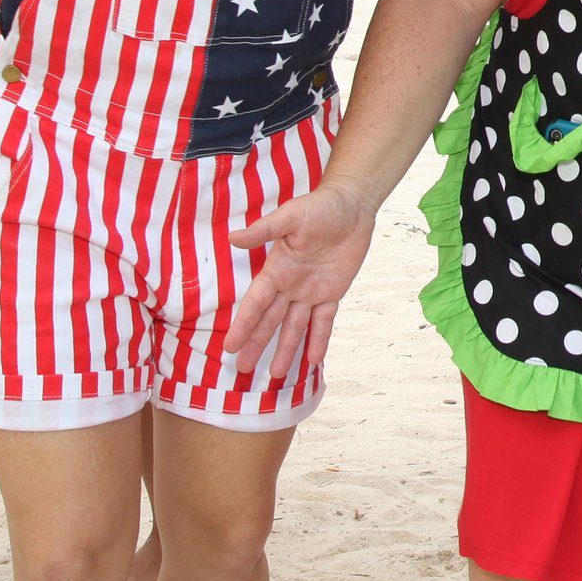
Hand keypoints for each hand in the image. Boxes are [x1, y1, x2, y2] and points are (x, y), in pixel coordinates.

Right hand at [226, 182, 377, 374]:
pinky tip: (313, 360)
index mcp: (276, 269)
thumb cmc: (319, 206)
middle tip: (242, 369)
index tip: (229, 346)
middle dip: (257, 344)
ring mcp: (311, 291)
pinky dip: (319, 339)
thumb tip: (234, 237)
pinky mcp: (332, 292)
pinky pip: (324, 321)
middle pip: (270, 320)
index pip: (255, 303)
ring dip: (286, 349)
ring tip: (275, 375)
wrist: (352, 204)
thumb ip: (264, 230)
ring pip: (295, 326)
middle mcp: (290, 285)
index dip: (243, 325)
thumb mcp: (290, 216)